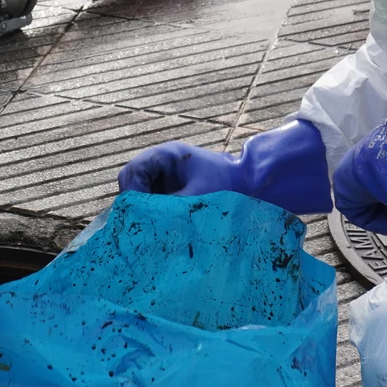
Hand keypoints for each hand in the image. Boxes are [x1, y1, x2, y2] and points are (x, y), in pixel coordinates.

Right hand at [118, 120, 331, 214]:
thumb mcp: (197, 199)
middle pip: (132, 185)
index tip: (143, 216)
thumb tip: (147, 228)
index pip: (131, 173)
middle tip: (147, 227)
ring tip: (158, 230)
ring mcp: (166, 179)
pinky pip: (154, 205)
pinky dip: (157, 217)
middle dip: (137, 206)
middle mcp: (161, 165)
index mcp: (165, 156)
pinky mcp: (172, 193)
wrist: (255, 186)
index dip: (132, 195)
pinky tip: (166, 230)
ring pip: (141, 198)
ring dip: (147, 214)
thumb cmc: (229, 187)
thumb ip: (168, 210)